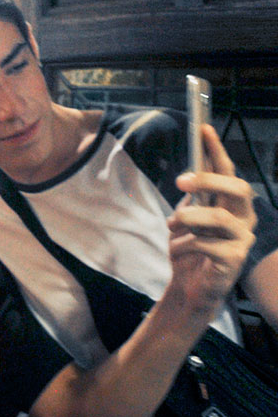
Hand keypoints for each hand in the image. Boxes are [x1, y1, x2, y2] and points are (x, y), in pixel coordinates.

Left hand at [168, 124, 255, 314]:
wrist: (189, 288)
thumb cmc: (189, 251)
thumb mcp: (185, 221)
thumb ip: (191, 201)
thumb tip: (188, 177)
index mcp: (230, 205)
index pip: (228, 172)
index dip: (217, 150)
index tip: (203, 128)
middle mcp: (243, 218)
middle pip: (236, 188)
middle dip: (209, 179)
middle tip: (181, 181)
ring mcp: (242, 238)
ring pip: (218, 216)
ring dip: (188, 218)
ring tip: (173, 225)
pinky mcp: (235, 259)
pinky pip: (206, 244)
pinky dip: (185, 245)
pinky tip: (180, 252)